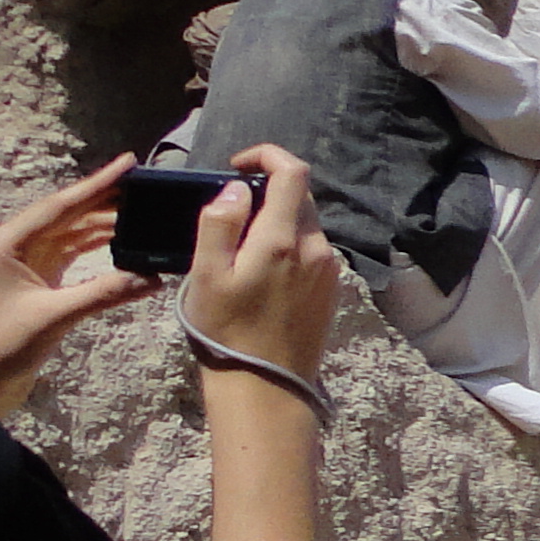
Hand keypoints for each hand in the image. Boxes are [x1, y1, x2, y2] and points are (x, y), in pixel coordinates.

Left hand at [0, 153, 157, 417]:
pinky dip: (98, 252)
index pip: (59, 206)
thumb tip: (153, 278)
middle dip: (104, 200)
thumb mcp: (52, 318)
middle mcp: (14, 248)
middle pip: (66, 216)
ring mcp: (25, 266)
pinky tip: (123, 247)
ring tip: (142, 214)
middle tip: (146, 186)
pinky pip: (72, 258)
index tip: (129, 162)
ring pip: (71, 236)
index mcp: (6, 244)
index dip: (96, 184)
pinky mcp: (37, 285)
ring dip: (104, 226)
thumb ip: (103, 294)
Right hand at [188, 145, 340, 381]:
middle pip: (300, 196)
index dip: (266, 155)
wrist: (266, 385)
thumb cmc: (225, 329)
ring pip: (306, 223)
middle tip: (232, 212)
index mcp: (284, 240)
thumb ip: (220, 222)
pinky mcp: (332, 288)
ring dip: (277, 220)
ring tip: (242, 247)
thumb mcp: (207, 274)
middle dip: (268, 191)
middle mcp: (316, 249)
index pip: (292, 172)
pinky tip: (263, 271)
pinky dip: (289, 244)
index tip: (238, 165)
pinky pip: (312, 249)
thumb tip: (238, 188)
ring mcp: (329, 269)